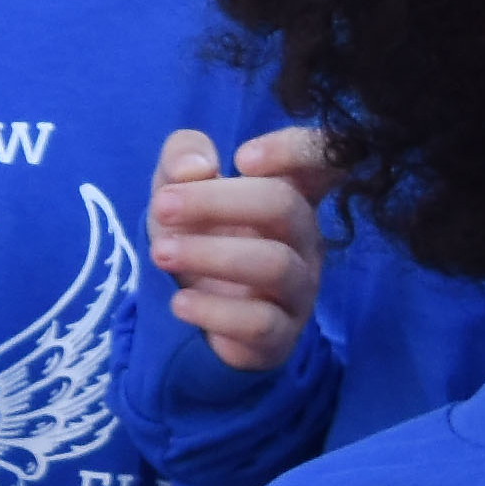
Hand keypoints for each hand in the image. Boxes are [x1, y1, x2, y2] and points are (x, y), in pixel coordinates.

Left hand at [152, 124, 342, 371]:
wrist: (192, 309)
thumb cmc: (195, 234)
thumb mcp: (176, 186)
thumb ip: (183, 157)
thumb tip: (196, 167)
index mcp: (289, 195)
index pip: (324, 162)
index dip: (297, 151)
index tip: (242, 157)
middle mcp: (305, 239)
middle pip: (284, 205)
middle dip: (217, 201)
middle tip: (162, 206)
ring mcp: (299, 289)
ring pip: (276, 265)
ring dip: (210, 255)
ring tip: (160, 253)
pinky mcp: (280, 334)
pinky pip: (262, 323)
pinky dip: (216, 311)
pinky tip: (179, 303)